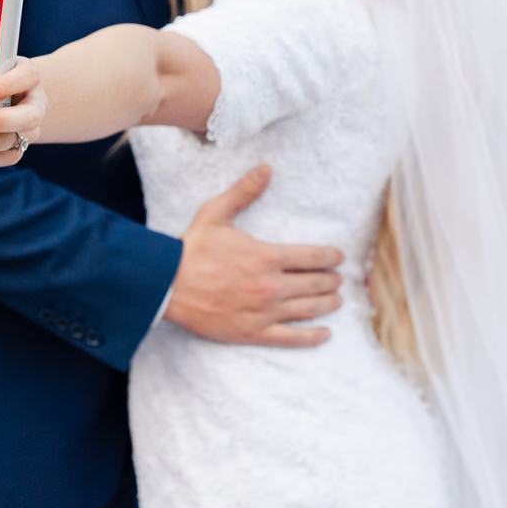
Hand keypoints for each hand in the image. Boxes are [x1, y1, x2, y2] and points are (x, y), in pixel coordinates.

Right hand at [165, 163, 343, 347]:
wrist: (166, 284)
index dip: (330, 257)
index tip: (339, 257)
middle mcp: (271, 286)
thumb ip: (244, 192)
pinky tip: (325, 334)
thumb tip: (266, 169)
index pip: (312, 257)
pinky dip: (312, 337)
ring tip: (337, 300)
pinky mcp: (253, 332)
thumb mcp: (216, 213)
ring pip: (308, 310)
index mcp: (266, 256)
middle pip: (315, 284)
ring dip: (328, 304)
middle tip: (339, 279)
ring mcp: (264, 312)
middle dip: (331, 280)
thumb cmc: (192, 249)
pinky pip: (291, 338)